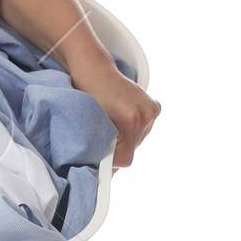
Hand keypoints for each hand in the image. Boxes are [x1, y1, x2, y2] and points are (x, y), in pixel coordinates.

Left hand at [67, 49, 160, 168]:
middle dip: (117, 149)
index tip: (100, 156)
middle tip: (103, 137)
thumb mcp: (89, 124)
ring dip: (125, 139)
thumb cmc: (86, 95)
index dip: (111, 161)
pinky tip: (122, 119)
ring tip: (112, 124)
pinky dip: (132, 130)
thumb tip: (106, 171)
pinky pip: (143, 130)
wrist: (94, 70)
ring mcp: (152, 110)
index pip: (125, 159)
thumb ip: (100, 147)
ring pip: (138, 141)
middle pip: (132, 151)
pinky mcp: (154, 107)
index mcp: (130, 119)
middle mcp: (145, 114)